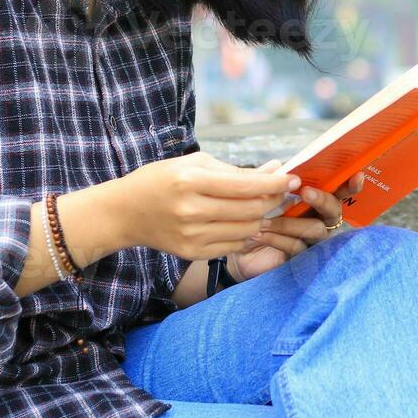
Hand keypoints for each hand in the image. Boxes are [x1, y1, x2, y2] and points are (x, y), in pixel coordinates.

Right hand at [114, 152, 297, 261]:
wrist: (125, 212)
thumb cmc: (162, 180)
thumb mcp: (195, 163)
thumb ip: (236, 170)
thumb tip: (275, 170)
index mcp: (190, 181)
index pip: (246, 186)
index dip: (275, 184)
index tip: (292, 179)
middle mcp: (191, 210)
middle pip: (250, 210)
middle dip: (273, 200)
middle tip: (282, 192)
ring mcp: (191, 235)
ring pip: (246, 230)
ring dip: (261, 218)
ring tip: (261, 206)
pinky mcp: (192, 253)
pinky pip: (234, 246)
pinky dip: (246, 234)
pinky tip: (244, 222)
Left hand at [229, 162, 364, 282]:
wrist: (234, 247)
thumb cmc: (252, 217)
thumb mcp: (256, 196)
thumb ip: (267, 181)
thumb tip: (277, 165)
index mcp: (312, 201)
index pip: (337, 191)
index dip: (349, 185)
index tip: (357, 175)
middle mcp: (318, 220)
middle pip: (333, 210)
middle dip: (322, 199)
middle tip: (305, 192)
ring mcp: (312, 241)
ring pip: (314, 228)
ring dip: (288, 222)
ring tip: (264, 221)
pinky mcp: (301, 259)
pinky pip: (296, 247)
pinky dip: (276, 238)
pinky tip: (257, 234)